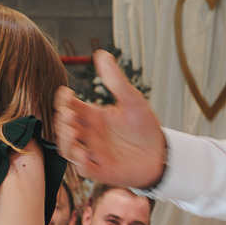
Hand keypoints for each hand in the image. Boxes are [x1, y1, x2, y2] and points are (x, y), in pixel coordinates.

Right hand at [56, 50, 168, 187]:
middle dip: (63, 121)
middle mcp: (88, 134)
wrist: (162, 153)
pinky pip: (83, 168)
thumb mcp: (132, 100)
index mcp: (92, 116)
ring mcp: (92, 152)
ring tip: (72, 131)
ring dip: (66, 141)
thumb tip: (101, 54)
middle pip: (64, 127)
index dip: (64, 100)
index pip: (69, 107)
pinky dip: (80, 162)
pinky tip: (84, 153)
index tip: (66, 93)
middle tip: (70, 115)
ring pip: (68, 148)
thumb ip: (116, 81)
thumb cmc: (145, 127)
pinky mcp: (100, 170)